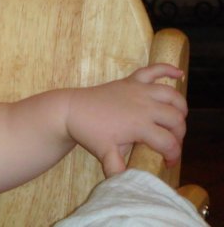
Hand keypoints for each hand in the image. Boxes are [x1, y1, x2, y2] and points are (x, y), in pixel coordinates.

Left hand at [66, 63, 186, 176]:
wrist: (71, 110)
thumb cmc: (89, 132)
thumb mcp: (104, 154)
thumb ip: (118, 169)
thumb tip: (126, 182)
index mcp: (139, 125)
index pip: (169, 142)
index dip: (174, 156)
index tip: (167, 163)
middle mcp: (143, 105)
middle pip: (176, 119)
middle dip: (179, 134)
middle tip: (169, 143)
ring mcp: (138, 90)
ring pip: (172, 96)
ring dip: (180, 108)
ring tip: (176, 120)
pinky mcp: (131, 80)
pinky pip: (153, 70)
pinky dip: (167, 69)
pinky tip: (179, 74)